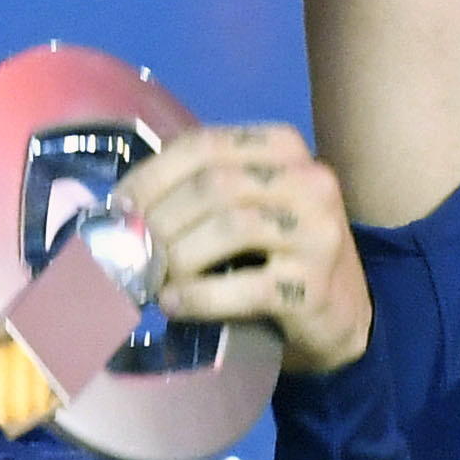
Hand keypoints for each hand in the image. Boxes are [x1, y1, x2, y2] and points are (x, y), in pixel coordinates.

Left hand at [118, 122, 372, 380]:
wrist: (341, 313)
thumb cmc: (276, 253)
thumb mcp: (246, 205)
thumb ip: (198, 195)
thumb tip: (120, 211)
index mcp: (284, 147)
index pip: (203, 145)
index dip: (151, 176)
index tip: (118, 209)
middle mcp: (310, 179)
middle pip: (214, 185)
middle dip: (159, 221)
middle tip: (128, 253)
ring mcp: (318, 231)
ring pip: (230, 227)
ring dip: (177, 257)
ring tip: (149, 281)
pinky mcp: (314, 285)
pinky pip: (246, 286)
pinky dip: (199, 296)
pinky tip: (173, 305)